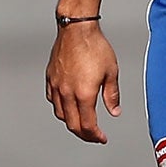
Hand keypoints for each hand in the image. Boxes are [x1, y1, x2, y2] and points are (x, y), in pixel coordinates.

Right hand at [45, 22, 120, 142]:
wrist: (77, 28)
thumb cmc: (95, 46)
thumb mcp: (111, 72)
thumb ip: (112, 95)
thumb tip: (114, 111)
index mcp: (84, 94)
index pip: (87, 125)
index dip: (95, 136)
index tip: (101, 138)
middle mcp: (67, 93)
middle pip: (72, 124)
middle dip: (84, 134)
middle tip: (93, 136)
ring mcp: (57, 86)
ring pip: (60, 114)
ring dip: (71, 122)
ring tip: (81, 122)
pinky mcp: (51, 78)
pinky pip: (53, 100)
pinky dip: (60, 107)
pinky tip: (67, 105)